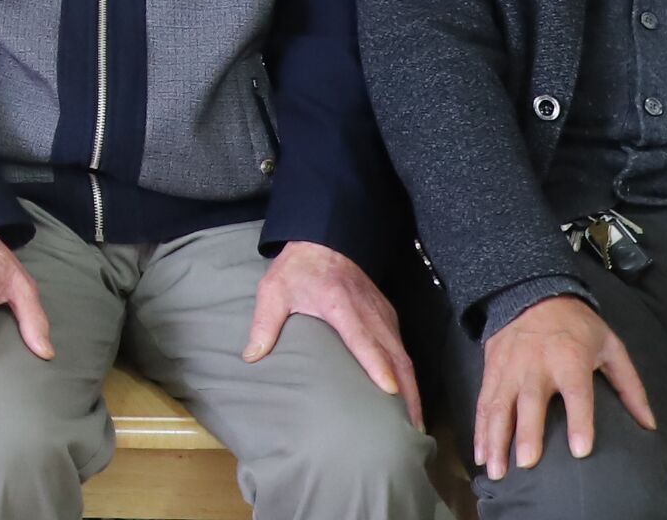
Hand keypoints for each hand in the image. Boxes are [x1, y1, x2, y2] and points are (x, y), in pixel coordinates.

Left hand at [242, 241, 421, 425]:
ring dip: (412, 387)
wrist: (324, 240)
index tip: (389, 389)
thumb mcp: (274, 290)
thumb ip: (264, 323)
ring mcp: (383, 314)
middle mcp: (369, 312)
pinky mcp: (388, 316)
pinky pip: (402, 349)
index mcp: (340, 305)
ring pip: (403, 355)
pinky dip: (409, 374)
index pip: (362, 338)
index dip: (376, 364)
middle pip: (394, 354)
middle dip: (406, 390)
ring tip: (415, 423)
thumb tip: (251, 357)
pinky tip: (409, 397)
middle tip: (411, 426)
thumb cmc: (298, 271)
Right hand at [473, 292, 655, 478]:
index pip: (577, 393)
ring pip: (499, 406)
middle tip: (527, 464)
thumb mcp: (610, 346)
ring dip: (495, 439)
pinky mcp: (492, 370)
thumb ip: (630, 386)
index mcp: (570, 358)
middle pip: (531, 402)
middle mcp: (537, 364)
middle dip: (527, 434)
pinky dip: (480, 429)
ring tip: (494, 470)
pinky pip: (483, 403)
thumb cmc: (577, 325)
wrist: (531, 291)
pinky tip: (480, 454)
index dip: (580, 422)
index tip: (580, 450)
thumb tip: (649, 425)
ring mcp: (510, 368)